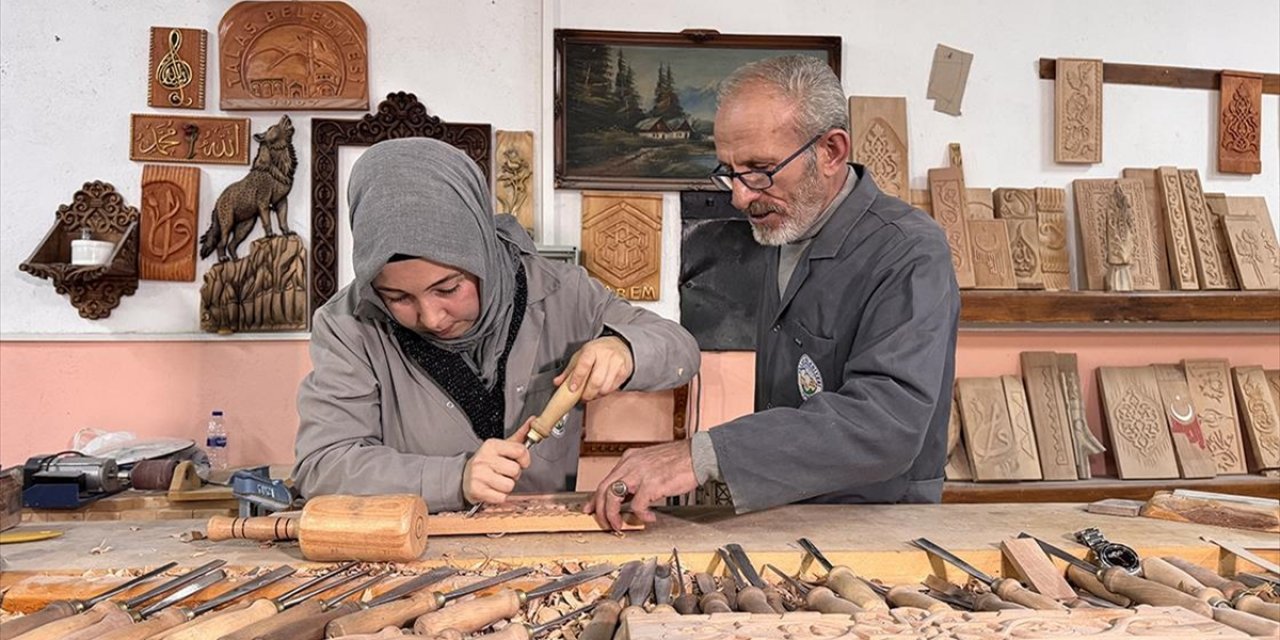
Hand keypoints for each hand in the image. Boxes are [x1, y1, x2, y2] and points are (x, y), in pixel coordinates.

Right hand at [462, 419, 532, 505]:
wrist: (463, 476)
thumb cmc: (486, 462)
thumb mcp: (501, 446)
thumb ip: (520, 436)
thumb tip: (534, 421)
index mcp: (492, 445)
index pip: (520, 450)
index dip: (525, 459)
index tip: (521, 462)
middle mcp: (484, 459)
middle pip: (515, 470)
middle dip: (514, 474)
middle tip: (504, 473)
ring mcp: (479, 475)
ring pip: (509, 485)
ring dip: (507, 486)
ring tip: (498, 481)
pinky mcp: (477, 490)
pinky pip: (501, 497)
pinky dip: (500, 496)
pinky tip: (492, 489)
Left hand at [554, 335, 632, 401]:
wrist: (619, 345)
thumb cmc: (597, 351)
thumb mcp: (581, 356)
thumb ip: (569, 370)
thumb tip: (557, 382)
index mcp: (592, 350)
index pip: (584, 365)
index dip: (578, 378)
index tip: (573, 389)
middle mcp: (606, 355)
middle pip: (596, 380)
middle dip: (588, 393)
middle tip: (582, 398)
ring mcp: (617, 363)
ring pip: (605, 387)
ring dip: (596, 395)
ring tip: (591, 395)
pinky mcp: (624, 371)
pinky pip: (613, 388)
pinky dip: (605, 393)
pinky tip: (600, 390)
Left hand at [584, 440, 698, 530]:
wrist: (698, 455)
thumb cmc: (679, 460)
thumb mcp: (650, 463)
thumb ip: (637, 477)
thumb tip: (628, 496)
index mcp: (630, 459)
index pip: (605, 480)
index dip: (595, 498)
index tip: (591, 508)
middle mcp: (631, 464)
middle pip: (603, 489)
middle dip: (600, 510)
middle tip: (605, 523)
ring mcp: (640, 473)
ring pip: (613, 497)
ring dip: (613, 515)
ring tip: (620, 525)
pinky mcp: (652, 484)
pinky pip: (638, 506)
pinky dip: (641, 516)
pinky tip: (649, 517)